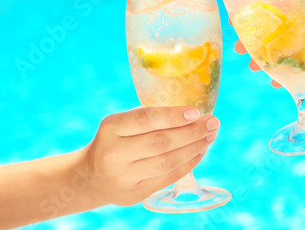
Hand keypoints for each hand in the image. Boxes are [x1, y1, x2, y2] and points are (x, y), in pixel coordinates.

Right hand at [82, 106, 218, 205]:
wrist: (91, 177)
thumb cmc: (114, 141)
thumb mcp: (120, 124)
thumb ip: (149, 118)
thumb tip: (192, 113)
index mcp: (110, 128)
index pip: (145, 120)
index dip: (172, 116)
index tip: (196, 111)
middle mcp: (114, 154)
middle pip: (160, 142)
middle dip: (192, 132)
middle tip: (213, 123)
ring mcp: (124, 177)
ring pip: (168, 162)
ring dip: (194, 148)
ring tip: (210, 136)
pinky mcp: (135, 194)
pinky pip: (168, 177)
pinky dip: (188, 163)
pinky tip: (199, 151)